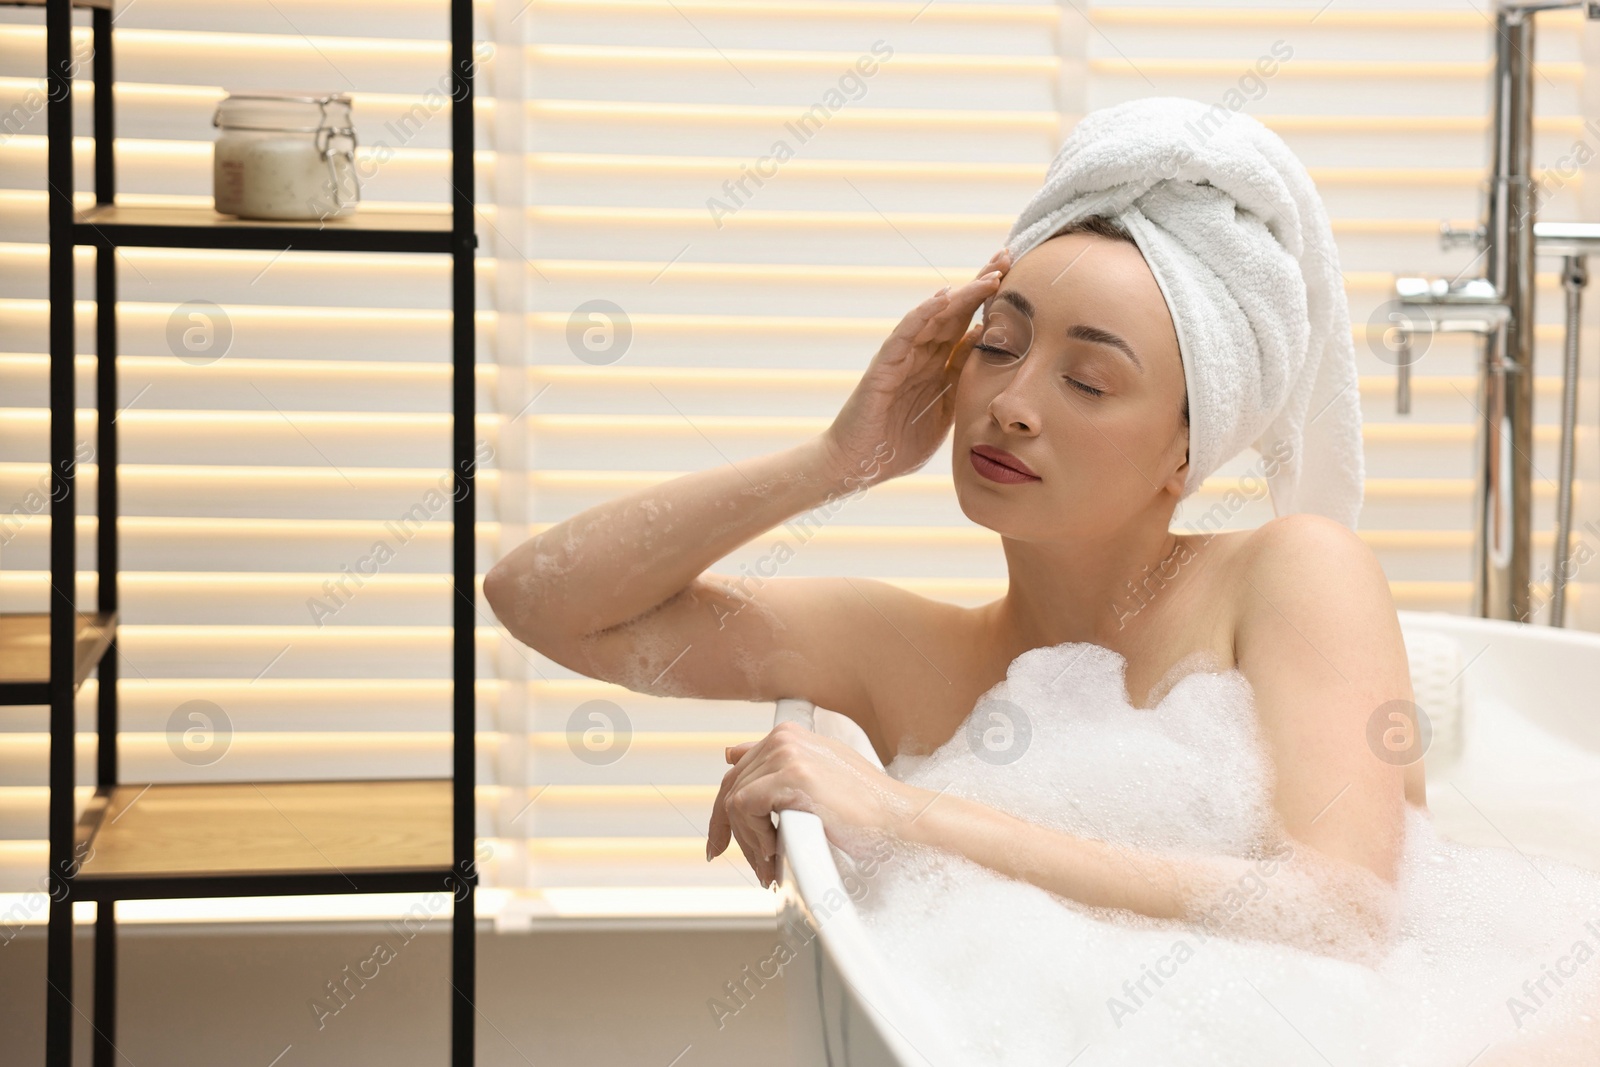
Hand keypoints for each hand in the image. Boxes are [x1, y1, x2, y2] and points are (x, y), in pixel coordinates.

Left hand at [706, 720, 923, 887]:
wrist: (899, 820)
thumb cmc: (865, 810)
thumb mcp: (815, 778)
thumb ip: (775, 766)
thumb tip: (729, 755)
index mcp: (789, 736)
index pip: (737, 772)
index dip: (723, 812)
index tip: (719, 844)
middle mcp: (784, 738)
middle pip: (731, 788)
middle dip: (734, 834)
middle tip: (752, 867)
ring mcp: (787, 753)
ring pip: (735, 802)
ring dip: (749, 842)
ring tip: (771, 867)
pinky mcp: (791, 775)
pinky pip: (745, 808)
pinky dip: (754, 836)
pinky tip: (776, 853)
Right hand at [818, 248, 1011, 487]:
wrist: (856, 465)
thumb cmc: (898, 445)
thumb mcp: (946, 414)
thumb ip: (965, 385)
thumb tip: (996, 357)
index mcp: (939, 367)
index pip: (970, 326)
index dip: (993, 304)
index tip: (1020, 281)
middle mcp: (922, 355)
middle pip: (956, 312)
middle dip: (982, 284)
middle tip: (1008, 256)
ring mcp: (902, 357)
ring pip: (935, 317)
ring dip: (962, 294)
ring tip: (988, 275)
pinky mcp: (883, 366)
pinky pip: (904, 334)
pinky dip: (922, 314)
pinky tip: (943, 298)